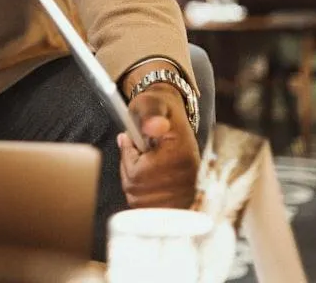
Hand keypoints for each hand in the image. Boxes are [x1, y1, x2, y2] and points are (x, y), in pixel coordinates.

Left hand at [119, 83, 199, 208]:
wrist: (175, 121)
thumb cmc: (158, 112)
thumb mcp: (150, 104)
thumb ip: (150, 112)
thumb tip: (153, 127)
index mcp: (180, 157)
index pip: (136, 174)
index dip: (128, 158)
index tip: (133, 141)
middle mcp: (187, 181)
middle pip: (136, 191)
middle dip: (129, 171)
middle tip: (139, 153)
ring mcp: (186, 196)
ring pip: (139, 202)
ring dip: (134, 184)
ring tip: (144, 164)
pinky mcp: (183, 206)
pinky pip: (149, 211)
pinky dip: (142, 196)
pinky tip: (148, 179)